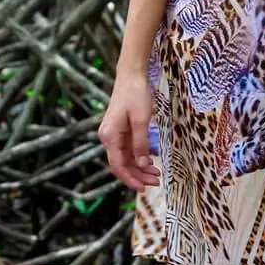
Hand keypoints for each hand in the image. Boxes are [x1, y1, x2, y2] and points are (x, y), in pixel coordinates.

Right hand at [98, 70, 160, 191]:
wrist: (131, 75)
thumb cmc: (136, 94)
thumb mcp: (141, 120)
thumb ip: (141, 144)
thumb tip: (142, 164)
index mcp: (110, 136)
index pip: (118, 166)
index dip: (131, 179)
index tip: (144, 188)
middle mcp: (108, 137)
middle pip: (121, 164)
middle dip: (138, 175)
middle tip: (156, 182)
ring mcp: (114, 134)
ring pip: (125, 158)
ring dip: (139, 168)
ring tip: (156, 174)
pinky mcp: (120, 131)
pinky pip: (128, 150)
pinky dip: (139, 157)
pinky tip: (150, 162)